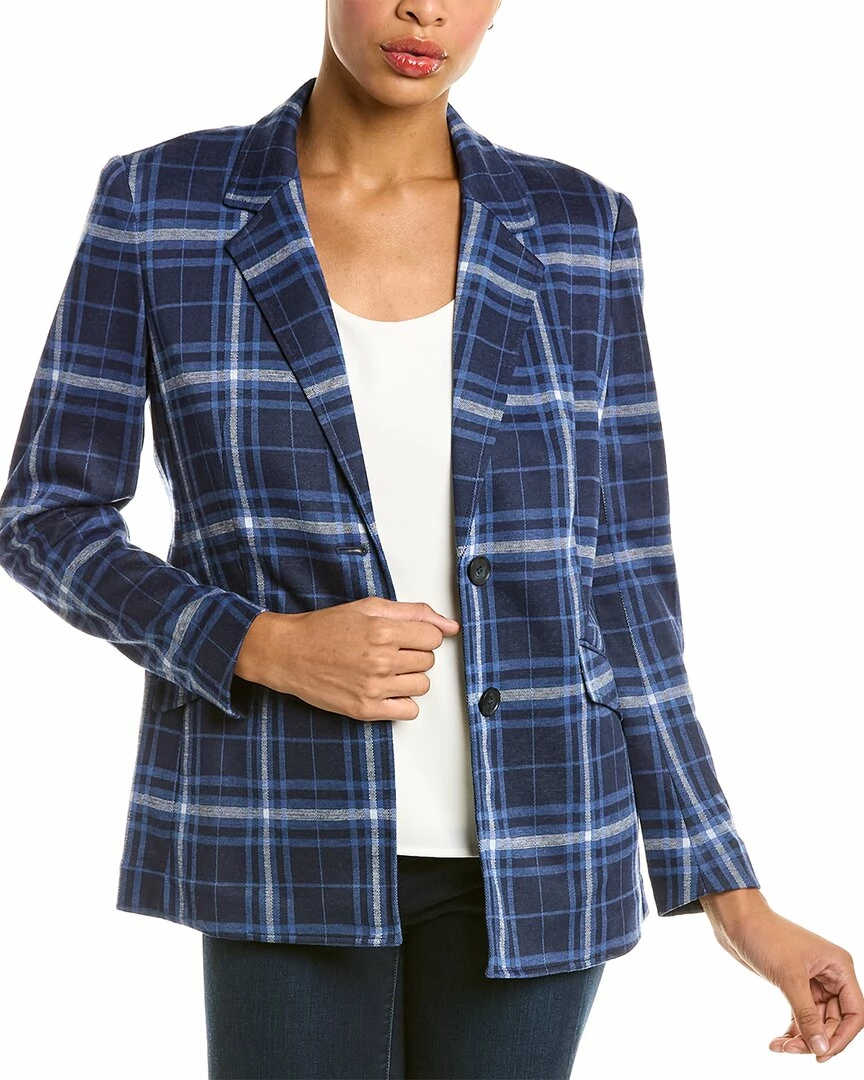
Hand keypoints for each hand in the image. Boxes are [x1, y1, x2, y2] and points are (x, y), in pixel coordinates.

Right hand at [233, 596, 460, 719]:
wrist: (289, 653)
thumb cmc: (325, 628)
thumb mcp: (369, 607)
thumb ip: (413, 613)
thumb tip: (450, 626)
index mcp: (383, 631)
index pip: (434, 638)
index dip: (422, 636)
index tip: (407, 637)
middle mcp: (381, 660)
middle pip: (428, 662)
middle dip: (414, 655)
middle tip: (390, 651)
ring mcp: (374, 687)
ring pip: (422, 686)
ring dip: (410, 678)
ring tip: (387, 670)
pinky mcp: (365, 709)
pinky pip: (409, 712)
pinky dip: (403, 702)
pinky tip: (386, 690)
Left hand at [700, 890, 863, 1062]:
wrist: (737, 921)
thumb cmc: (766, 937)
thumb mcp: (789, 977)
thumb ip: (807, 1015)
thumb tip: (821, 1048)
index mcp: (839, 967)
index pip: (854, 1012)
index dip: (842, 1037)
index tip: (820, 1055)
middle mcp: (831, 975)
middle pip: (835, 1020)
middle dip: (816, 1038)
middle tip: (792, 1050)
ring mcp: (813, 981)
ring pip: (817, 1021)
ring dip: (801, 1037)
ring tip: (780, 1047)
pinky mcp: (795, 985)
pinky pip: (801, 1015)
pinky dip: (792, 1030)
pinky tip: (777, 1042)